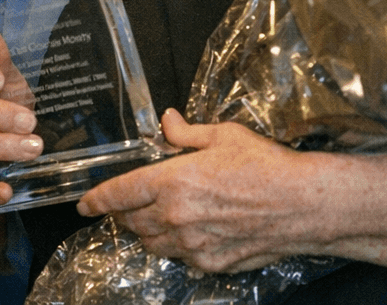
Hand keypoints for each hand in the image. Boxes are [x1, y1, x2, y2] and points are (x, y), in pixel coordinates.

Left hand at [78, 110, 320, 272]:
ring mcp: (191, 246)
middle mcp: (175, 218)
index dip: (97, 199)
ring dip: (148, 232)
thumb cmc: (267, 167)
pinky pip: (180, 258)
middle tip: (129, 205)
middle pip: (131, 223)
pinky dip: (177, 246)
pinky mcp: (210, 264)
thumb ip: (188, 133)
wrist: (302, 205)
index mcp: (172, 182)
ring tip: (159, 218)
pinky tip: (192, 232)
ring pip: (152, 244)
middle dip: (125, 214)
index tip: (85, 204)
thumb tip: (167, 122)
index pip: (119, 194)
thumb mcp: (225, 136)